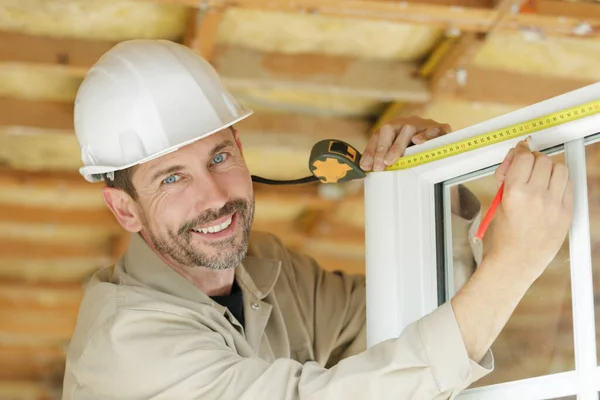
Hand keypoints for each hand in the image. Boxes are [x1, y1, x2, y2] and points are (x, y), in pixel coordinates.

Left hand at [359, 116, 451, 171]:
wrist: (445, 142)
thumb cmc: (417, 149)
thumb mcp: (399, 154)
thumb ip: (384, 160)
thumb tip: (366, 169)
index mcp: (394, 127)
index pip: (378, 135)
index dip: (371, 151)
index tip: (366, 166)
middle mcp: (407, 123)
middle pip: (390, 129)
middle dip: (382, 148)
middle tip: (379, 166)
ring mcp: (423, 124)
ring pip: (408, 128)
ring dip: (398, 145)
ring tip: (391, 160)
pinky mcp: (441, 128)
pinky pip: (434, 129)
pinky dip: (426, 135)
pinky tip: (418, 142)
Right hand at [487, 139, 573, 277]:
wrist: (517, 260)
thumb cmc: (504, 235)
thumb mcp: (498, 202)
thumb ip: (506, 177)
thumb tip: (515, 158)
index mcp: (515, 192)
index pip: (524, 157)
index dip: (521, 152)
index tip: (520, 152)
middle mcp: (536, 196)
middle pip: (542, 160)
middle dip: (534, 161)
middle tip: (528, 168)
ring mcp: (554, 204)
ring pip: (560, 169)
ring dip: (550, 169)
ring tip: (541, 179)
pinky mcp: (566, 212)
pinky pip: (569, 185)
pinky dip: (560, 182)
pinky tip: (551, 190)